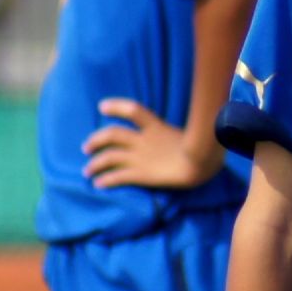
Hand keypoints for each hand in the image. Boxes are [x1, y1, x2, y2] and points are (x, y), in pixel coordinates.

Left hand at [86, 98, 222, 189]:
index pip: (133, 110)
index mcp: (157, 127)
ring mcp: (141, 157)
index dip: (115, 106)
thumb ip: (184, 132)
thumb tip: (194, 130)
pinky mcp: (142, 174)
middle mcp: (144, 141)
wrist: (202, 163)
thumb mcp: (193, 133)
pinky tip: (98, 184)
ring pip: (110, 157)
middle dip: (96, 140)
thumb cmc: (206, 149)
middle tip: (85, 148)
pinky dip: (106, 180)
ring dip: (95, 164)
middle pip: (112, 135)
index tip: (101, 106)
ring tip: (86, 171)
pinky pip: (118, 176)